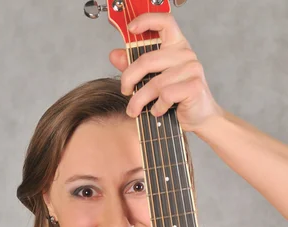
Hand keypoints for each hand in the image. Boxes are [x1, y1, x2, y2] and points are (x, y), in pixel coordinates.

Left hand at [109, 12, 223, 133]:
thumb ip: (135, 67)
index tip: (131, 29)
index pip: (164, 22)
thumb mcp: (153, 80)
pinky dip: (157, 107)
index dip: (146, 21)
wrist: (200, 117)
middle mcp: (186, 54)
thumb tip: (114, 55)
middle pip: (147, 60)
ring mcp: (192, 69)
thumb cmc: (176, 98)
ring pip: (155, 83)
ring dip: (139, 100)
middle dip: (129, 78)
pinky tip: (157, 112)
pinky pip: (166, 95)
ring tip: (134, 110)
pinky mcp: (194, 86)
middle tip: (125, 91)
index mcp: (176, 47)